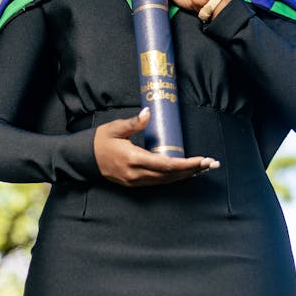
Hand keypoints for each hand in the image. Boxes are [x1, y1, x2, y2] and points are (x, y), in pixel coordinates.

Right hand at [93, 107, 219, 186]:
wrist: (83, 159)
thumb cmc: (100, 141)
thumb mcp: (115, 128)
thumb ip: (134, 122)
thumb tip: (148, 112)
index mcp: (133, 159)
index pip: (166, 165)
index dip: (186, 164)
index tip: (202, 159)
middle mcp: (137, 174)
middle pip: (171, 175)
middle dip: (193, 170)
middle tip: (212, 163)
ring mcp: (136, 181)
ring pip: (167, 181)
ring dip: (187, 175)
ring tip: (204, 168)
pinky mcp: (135, 183)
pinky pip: (159, 182)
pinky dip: (175, 178)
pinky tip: (186, 173)